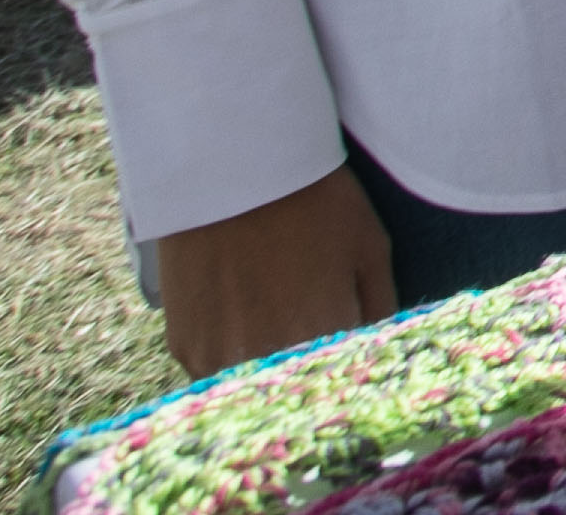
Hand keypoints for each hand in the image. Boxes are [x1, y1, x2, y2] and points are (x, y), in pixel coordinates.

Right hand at [154, 167, 394, 376]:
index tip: (353, 362)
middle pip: (295, 393)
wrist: (232, 171)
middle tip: (317, 347)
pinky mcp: (185, 348)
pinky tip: (245, 318)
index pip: (342, 385)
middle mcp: (266, 361)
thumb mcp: (370, 249)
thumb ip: (379, 312)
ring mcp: (217, 360)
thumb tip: (380, 355)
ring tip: (278, 328)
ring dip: (270, 373)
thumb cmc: (317, 203)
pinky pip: (217, 371)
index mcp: (321, 340)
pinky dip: (234, 356)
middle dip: (311, 379)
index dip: (349, 377)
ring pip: (254, 387)